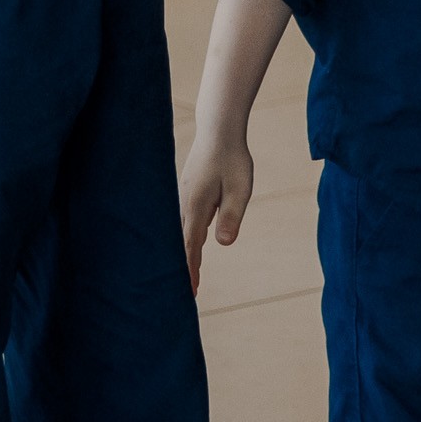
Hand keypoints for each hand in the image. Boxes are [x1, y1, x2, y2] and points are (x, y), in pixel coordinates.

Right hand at [179, 127, 254, 289]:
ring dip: (182, 252)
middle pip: (181, 242)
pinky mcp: (188, 192)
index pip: (190, 247)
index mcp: (197, 208)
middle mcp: (186, 205)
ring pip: (181, 231)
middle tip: (181, 292)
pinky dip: (184, 236)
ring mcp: (184, 197)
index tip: (190, 292)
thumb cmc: (232, 158)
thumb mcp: (239, 189)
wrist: (218, 129)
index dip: (190, 270)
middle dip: (182, 266)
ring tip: (184, 273)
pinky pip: (183, 220)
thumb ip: (231, 216)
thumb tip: (223, 244)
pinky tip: (188, 243)